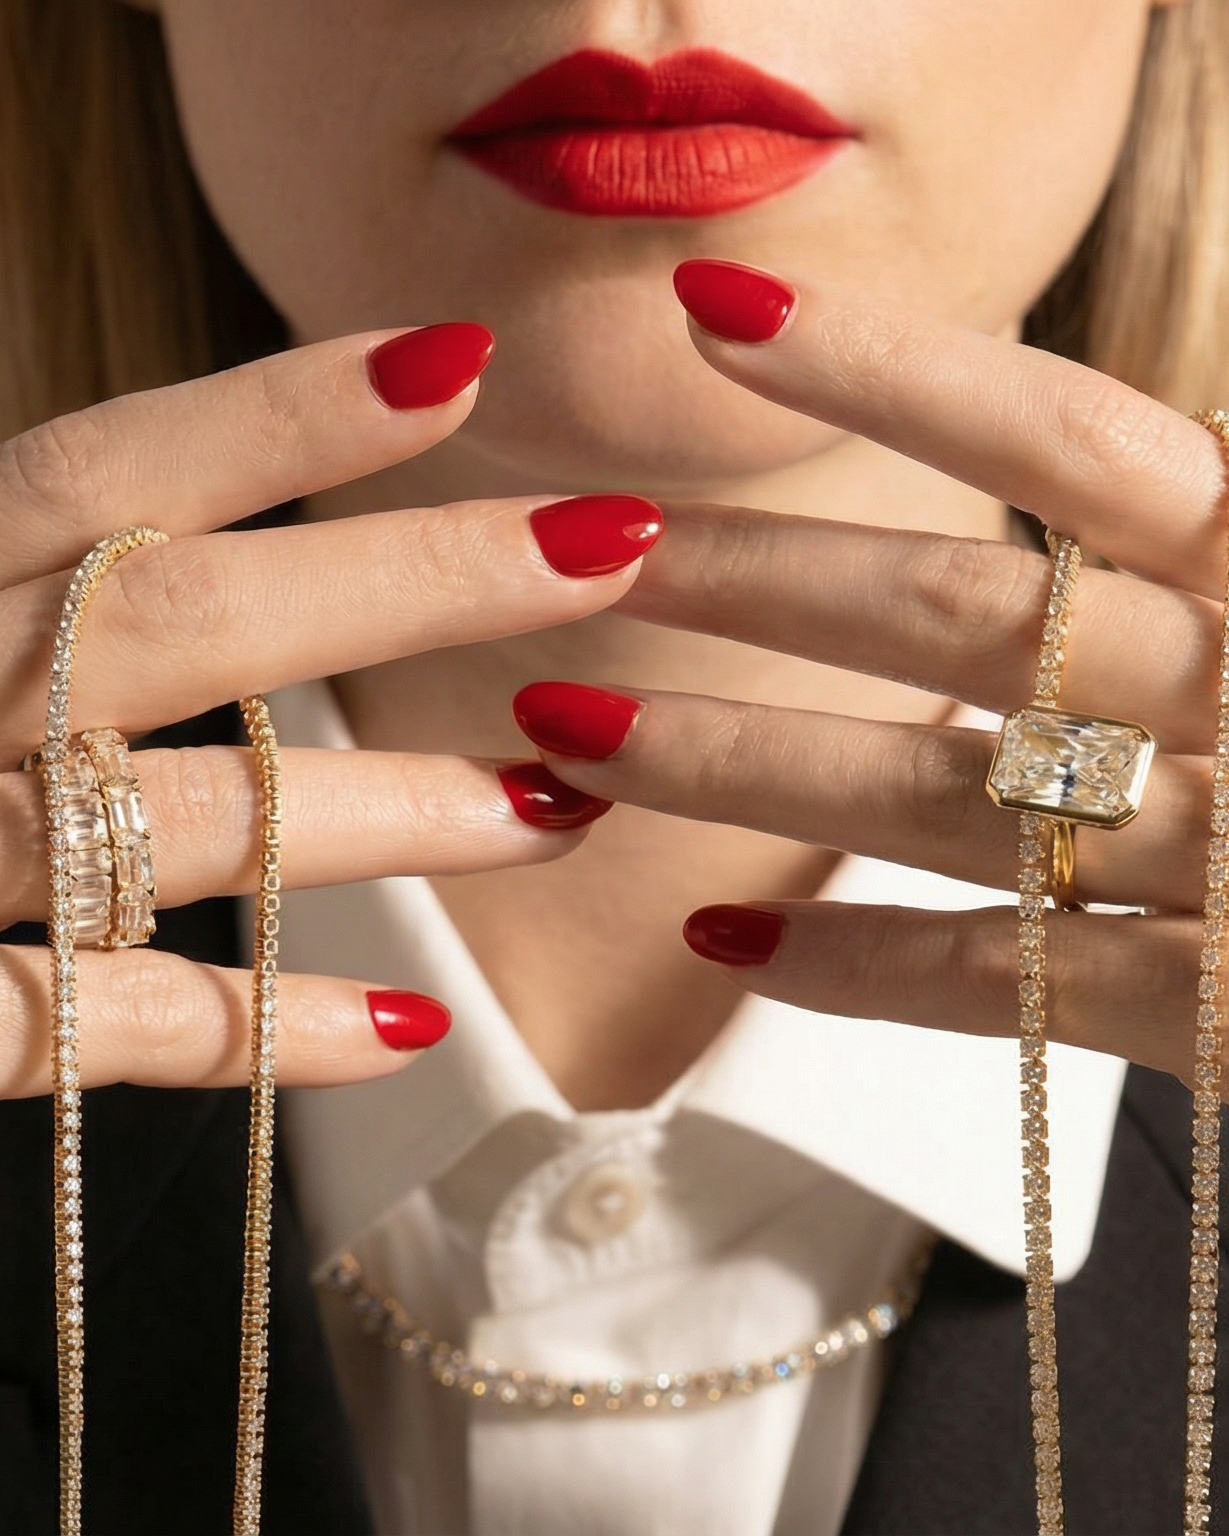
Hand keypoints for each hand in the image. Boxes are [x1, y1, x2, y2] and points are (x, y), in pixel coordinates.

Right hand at [0, 326, 658, 1096]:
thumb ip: (15, 581)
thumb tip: (184, 536)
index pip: (100, 469)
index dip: (281, 412)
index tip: (461, 364)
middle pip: (180, 620)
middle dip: (410, 582)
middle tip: (612, 548)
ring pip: (162, 824)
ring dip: (383, 815)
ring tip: (554, 806)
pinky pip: (81, 1036)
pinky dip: (252, 1034)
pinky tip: (406, 1026)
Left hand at [511, 267, 1228, 1089]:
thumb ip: (1193, 539)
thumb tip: (1080, 475)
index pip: (1073, 437)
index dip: (888, 370)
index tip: (714, 314)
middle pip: (959, 619)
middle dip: (752, 581)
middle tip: (581, 552)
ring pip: (938, 801)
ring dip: (738, 766)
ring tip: (568, 742)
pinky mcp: (1225, 1021)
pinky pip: (1000, 991)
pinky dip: (863, 969)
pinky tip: (729, 946)